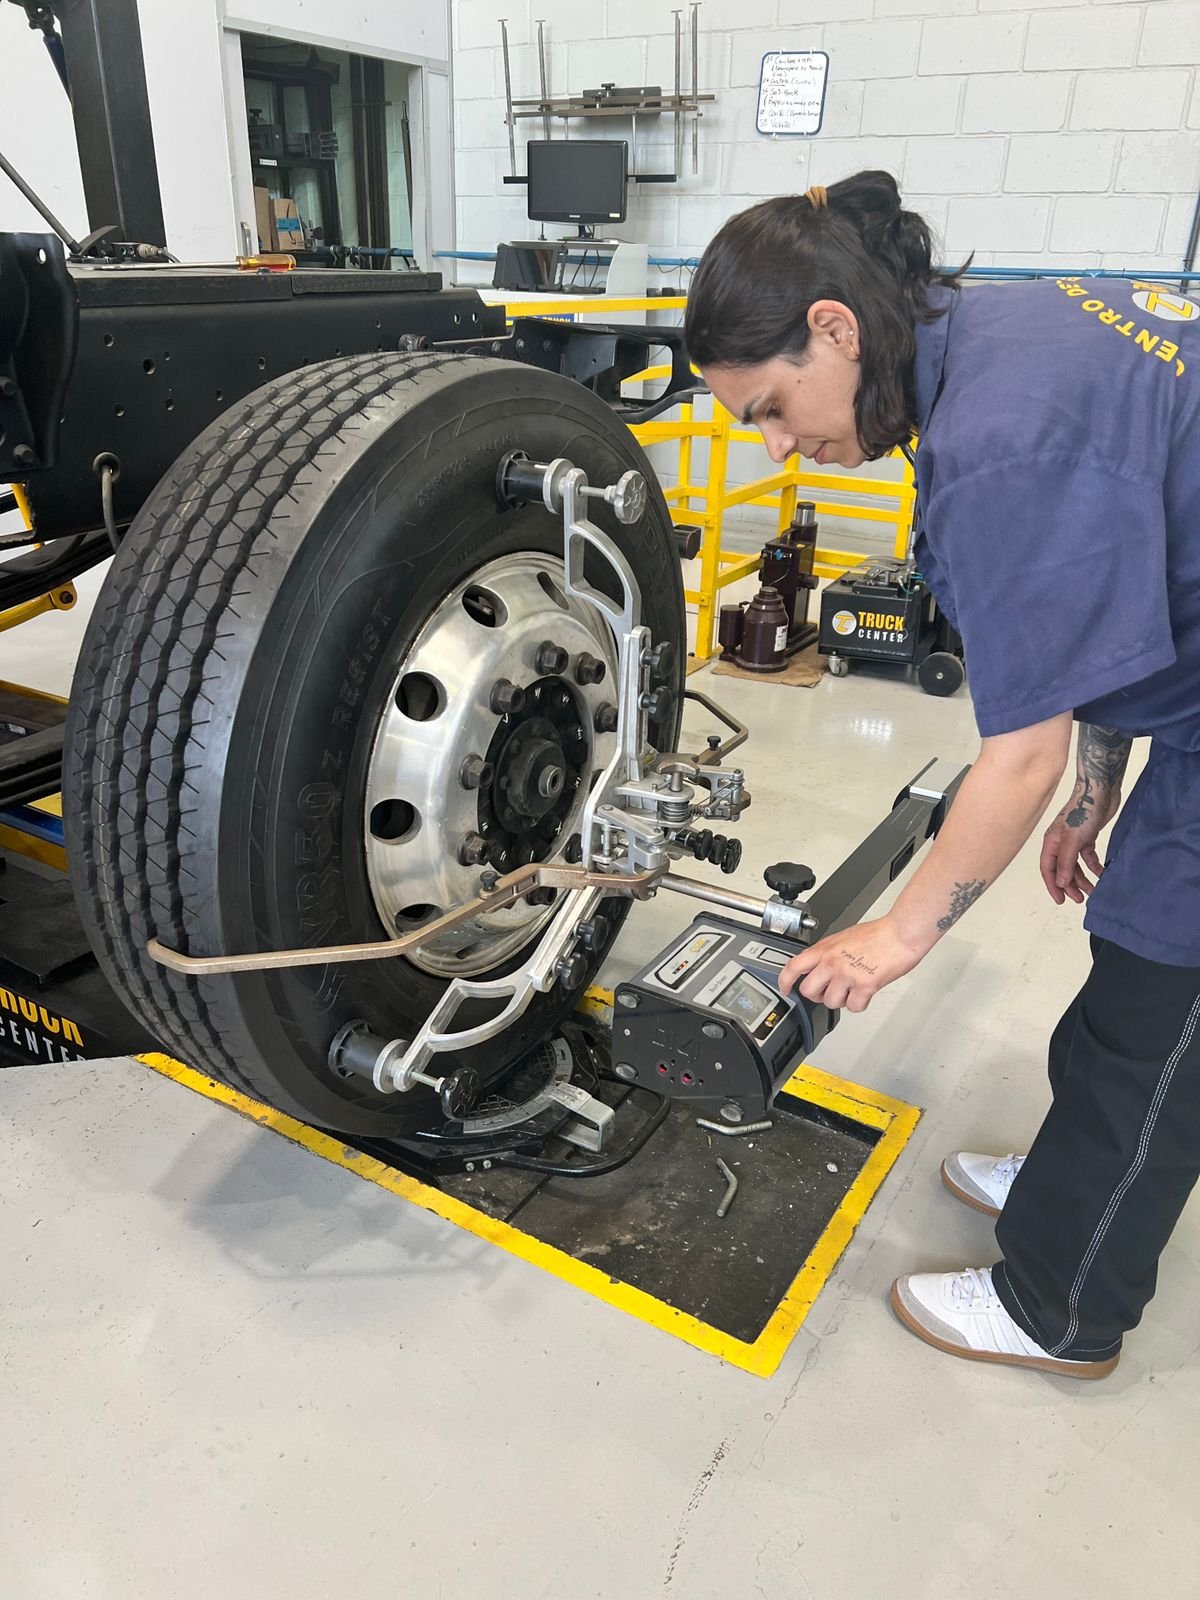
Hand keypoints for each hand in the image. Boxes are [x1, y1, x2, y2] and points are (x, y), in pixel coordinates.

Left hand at [778, 916, 926, 1013]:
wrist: (901, 933)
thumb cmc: (879, 933)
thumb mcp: (843, 937)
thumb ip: (828, 952)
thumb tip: (820, 965)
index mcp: (825, 948)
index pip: (793, 966)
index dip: (784, 981)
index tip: (786, 988)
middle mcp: (832, 962)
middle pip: (808, 991)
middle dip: (817, 995)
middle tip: (827, 992)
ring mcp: (847, 974)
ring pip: (830, 1002)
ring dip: (841, 1000)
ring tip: (852, 989)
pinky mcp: (864, 986)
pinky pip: (854, 1007)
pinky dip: (860, 1003)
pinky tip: (865, 993)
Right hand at [1039, 783, 1120, 904]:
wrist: (1099, 791)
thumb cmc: (1083, 812)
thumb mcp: (1073, 841)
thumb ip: (1066, 863)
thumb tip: (1061, 883)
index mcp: (1051, 843)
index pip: (1049, 870)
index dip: (1053, 886)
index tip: (1061, 900)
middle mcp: (1060, 843)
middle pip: (1062, 870)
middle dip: (1070, 885)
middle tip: (1079, 899)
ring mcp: (1074, 841)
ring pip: (1076, 866)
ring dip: (1083, 879)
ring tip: (1093, 891)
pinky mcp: (1088, 837)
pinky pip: (1089, 858)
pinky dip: (1094, 867)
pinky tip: (1102, 874)